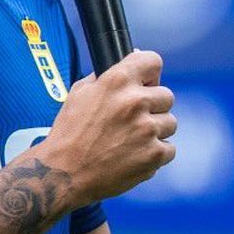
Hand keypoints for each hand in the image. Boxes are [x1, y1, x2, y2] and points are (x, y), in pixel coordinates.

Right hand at [34, 50, 177, 203]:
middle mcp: (135, 102)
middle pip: (166, 96)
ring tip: (132, 140)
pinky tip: (136, 155)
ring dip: (155, 131)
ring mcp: (147, 129)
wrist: (63, 173)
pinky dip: (156, 154)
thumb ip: (107, 76)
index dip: (150, 73)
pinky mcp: (154, 154)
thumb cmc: (69, 134)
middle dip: (153, 106)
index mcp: (117, 81)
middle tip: (134, 119)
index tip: (146, 83)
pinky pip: (169, 149)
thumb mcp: (80, 93)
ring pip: (170, 123)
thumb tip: (132, 60)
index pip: (153, 61)